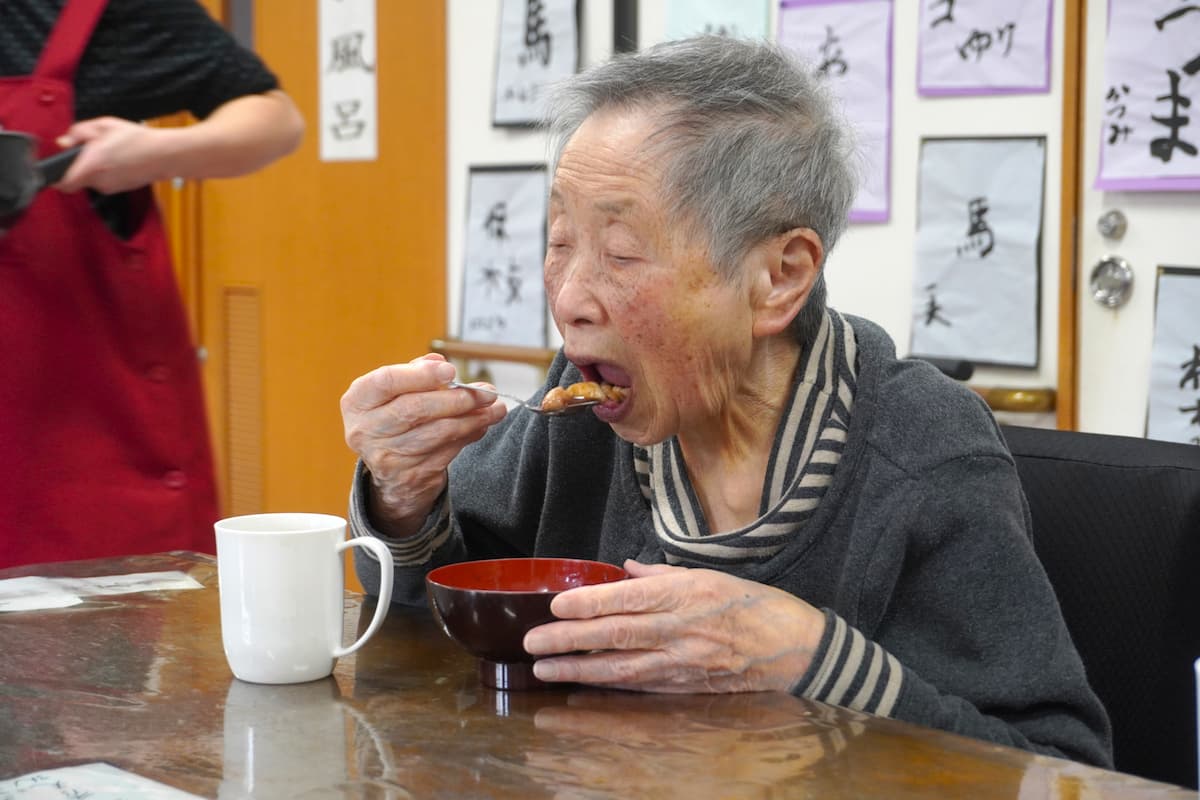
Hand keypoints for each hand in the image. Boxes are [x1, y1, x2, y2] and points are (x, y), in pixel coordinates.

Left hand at [55, 117, 177, 193]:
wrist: (165, 155)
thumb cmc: (137, 139)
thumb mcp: (104, 125)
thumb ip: (78, 132)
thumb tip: (64, 142)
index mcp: (91, 164)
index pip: (63, 183)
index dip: (57, 178)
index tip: (57, 169)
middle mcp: (99, 180)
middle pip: (77, 178)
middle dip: (79, 166)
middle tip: (90, 151)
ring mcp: (110, 186)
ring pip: (91, 179)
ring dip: (94, 168)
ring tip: (109, 152)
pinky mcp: (120, 188)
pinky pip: (105, 181)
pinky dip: (106, 172)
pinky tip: (119, 160)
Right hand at [340, 354, 505, 535]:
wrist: (392, 471)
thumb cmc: (396, 419)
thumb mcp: (396, 393)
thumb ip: (416, 373)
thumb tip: (439, 362)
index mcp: (358, 401)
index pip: (386, 381)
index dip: (421, 375)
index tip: (451, 371)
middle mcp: (365, 430)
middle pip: (414, 409)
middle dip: (455, 399)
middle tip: (486, 393)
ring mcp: (386, 456)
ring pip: (436, 433)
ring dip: (472, 419)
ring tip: (495, 409)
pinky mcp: (410, 476)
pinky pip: (447, 451)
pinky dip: (469, 436)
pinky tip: (482, 425)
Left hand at [523, 560, 825, 692]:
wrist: (798, 648)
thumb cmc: (756, 604)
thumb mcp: (711, 574)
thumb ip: (662, 574)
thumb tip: (623, 569)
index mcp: (687, 593)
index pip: (629, 598)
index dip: (590, 603)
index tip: (556, 605)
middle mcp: (682, 629)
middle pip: (617, 635)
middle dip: (570, 640)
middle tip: (533, 642)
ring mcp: (684, 662)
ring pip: (622, 668)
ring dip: (579, 669)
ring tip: (545, 669)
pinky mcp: (688, 686)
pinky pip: (642, 685)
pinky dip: (609, 685)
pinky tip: (582, 684)